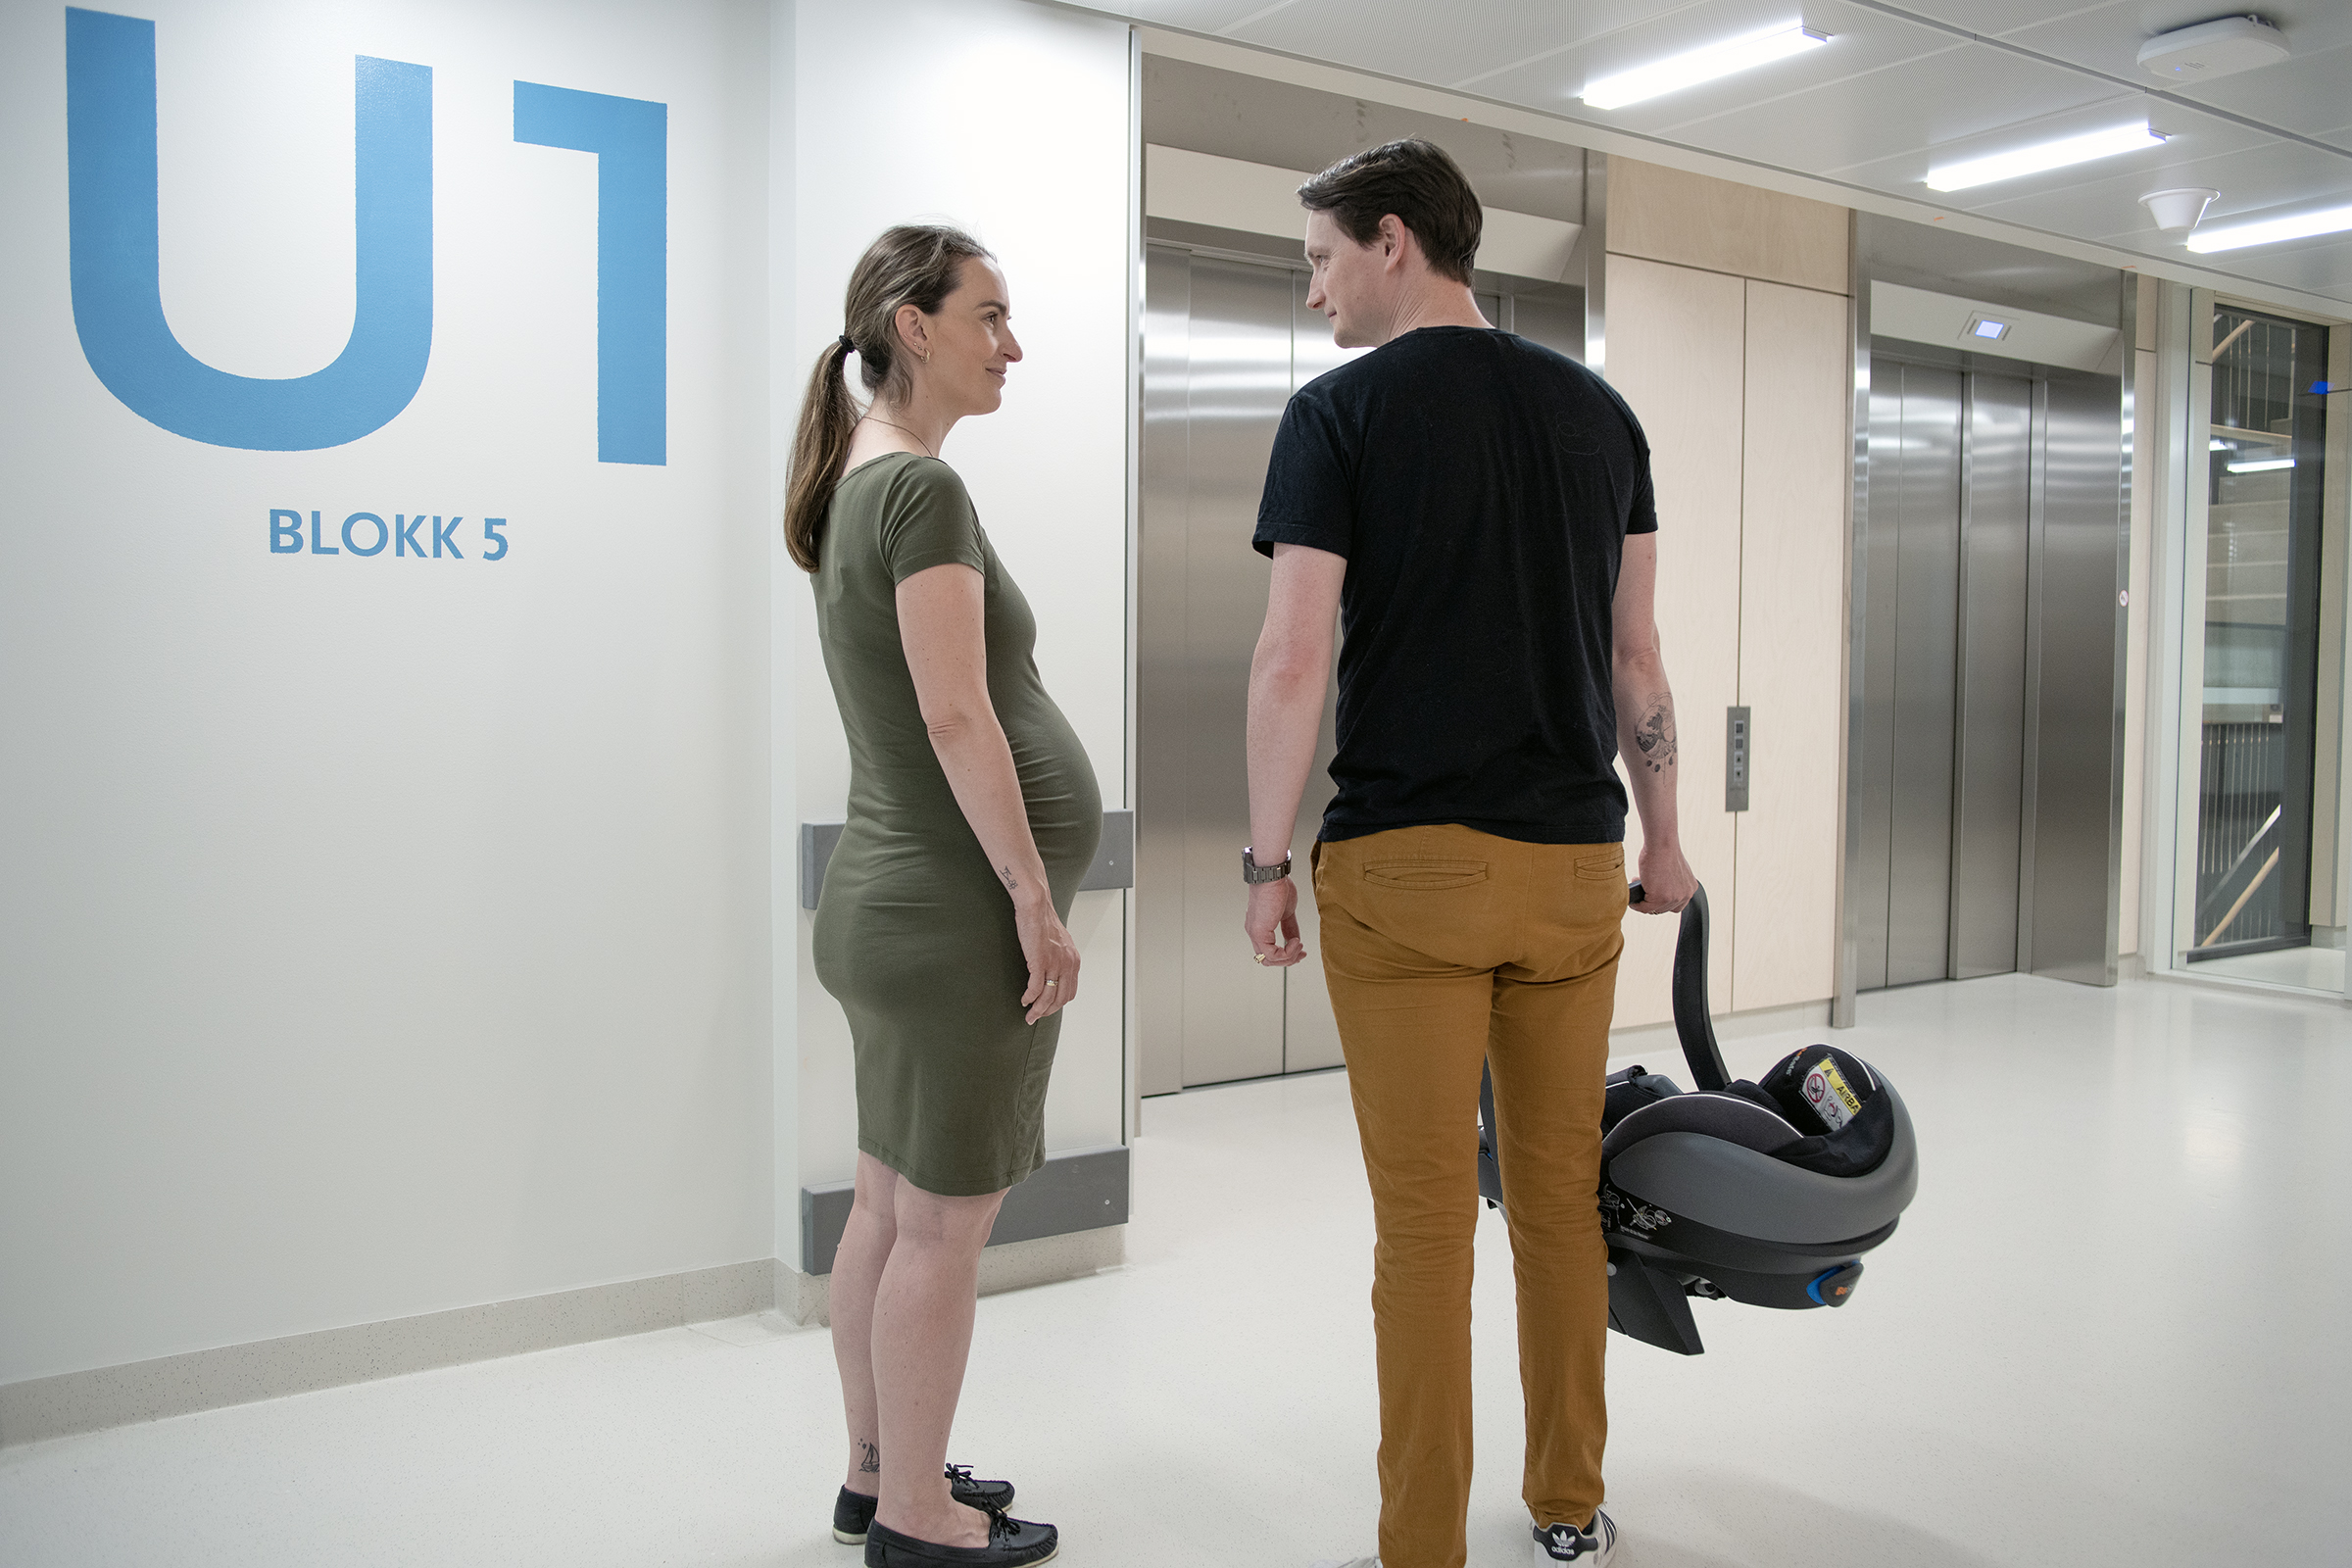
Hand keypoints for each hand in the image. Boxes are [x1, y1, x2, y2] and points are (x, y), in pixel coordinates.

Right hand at [1014, 896, 1078, 1022]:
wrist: (1036, 906)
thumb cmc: (1044, 921)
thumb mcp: (1059, 943)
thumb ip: (1059, 958)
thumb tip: (1053, 970)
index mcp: (1073, 961)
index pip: (1070, 992)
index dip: (1058, 1004)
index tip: (1047, 1009)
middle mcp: (1067, 964)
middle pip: (1060, 999)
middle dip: (1048, 1012)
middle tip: (1036, 1017)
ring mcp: (1055, 964)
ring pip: (1048, 997)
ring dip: (1037, 1010)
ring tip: (1029, 1015)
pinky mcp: (1040, 962)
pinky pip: (1035, 988)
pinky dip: (1029, 998)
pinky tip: (1024, 1000)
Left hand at [1245, 877, 1304, 966]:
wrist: (1272, 875)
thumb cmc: (1277, 887)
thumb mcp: (1287, 912)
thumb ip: (1289, 927)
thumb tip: (1295, 940)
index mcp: (1259, 927)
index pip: (1268, 951)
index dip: (1285, 955)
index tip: (1301, 949)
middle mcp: (1254, 932)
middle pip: (1268, 959)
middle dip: (1288, 960)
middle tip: (1302, 953)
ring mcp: (1255, 934)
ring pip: (1269, 960)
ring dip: (1289, 957)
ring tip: (1299, 945)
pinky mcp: (1259, 933)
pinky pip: (1272, 955)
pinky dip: (1287, 952)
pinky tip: (1295, 941)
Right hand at [1633, 841, 1696, 913]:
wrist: (1662, 845)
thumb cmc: (1665, 851)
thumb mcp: (1674, 870)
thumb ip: (1670, 882)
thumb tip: (1657, 889)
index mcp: (1690, 888)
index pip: (1676, 904)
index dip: (1663, 902)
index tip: (1653, 896)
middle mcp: (1685, 895)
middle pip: (1665, 908)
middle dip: (1652, 902)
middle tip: (1643, 892)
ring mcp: (1673, 898)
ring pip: (1654, 909)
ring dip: (1643, 903)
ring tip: (1638, 891)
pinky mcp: (1660, 898)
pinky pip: (1644, 908)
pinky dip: (1636, 905)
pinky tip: (1632, 900)